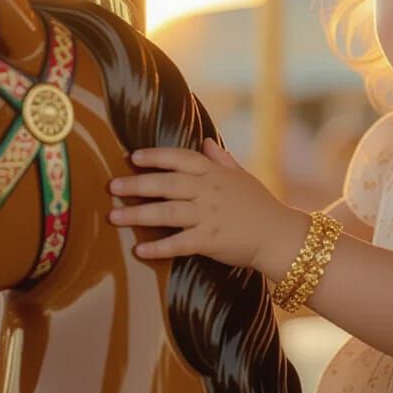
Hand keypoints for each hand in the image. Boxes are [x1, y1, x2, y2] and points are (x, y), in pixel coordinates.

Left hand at [107, 139, 305, 268]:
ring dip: (138, 214)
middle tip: (112, 186)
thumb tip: (205, 141)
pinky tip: (139, 250)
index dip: (156, 157)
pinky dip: (159, 247)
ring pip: (167, 212)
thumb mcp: (243, 176)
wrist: (280, 235)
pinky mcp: (210, 241)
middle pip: (167, 184)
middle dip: (137, 184)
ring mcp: (209, 216)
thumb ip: (221, 159)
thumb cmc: (260, 205)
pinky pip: (179, 243)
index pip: (181, 159)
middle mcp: (209, 191)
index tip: (134, 157)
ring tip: (113, 216)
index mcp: (215, 174)